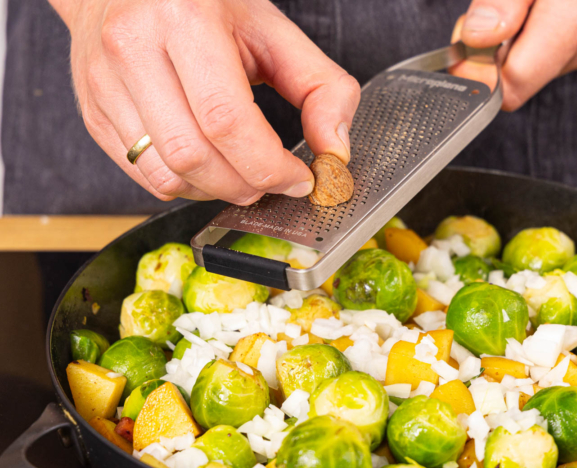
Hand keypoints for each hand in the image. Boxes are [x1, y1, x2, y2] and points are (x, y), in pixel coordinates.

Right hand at [51, 0, 360, 202]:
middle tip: (274, 182)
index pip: (226, 120)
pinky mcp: (94, 115)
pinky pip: (143, 176)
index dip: (269, 164)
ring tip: (242, 176)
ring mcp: (104, 85)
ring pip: (164, 176)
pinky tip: (209, 169)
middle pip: (193, 156)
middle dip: (246, 185)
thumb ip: (320, 86)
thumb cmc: (205, 6)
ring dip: (215, 192)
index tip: (299, 177)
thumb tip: (336, 150)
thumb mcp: (273, 31)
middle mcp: (133, 49)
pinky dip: (186, 187)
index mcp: (183, 19)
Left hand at [451, 0, 576, 110]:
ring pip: (540, 62)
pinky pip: (561, 50)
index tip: (465, 45)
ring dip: (524, 36)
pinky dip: (548, 30)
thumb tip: (476, 38)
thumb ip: (505, 0)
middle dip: (499, 47)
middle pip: (522, 76)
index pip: (509, 89)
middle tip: (502, 6)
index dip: (478, 72)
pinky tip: (558, 2)